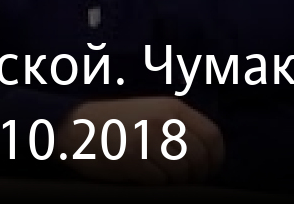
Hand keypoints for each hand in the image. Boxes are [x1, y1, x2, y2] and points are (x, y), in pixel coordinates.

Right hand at [54, 96, 224, 185]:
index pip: (212, 136)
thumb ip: (180, 126)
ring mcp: (148, 139)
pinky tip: (145, 177)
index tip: (209, 170)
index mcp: (173, 108)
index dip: (215, 158)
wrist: (77, 127)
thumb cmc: (118, 124)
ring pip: (182, 171)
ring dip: (176, 181)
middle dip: (197, 175)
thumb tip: (207, 153)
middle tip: (186, 181)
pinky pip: (159, 181)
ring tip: (163, 177)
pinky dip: (156, 184)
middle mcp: (163, 121)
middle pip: (200, 157)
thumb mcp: (153, 112)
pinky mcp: (132, 158)